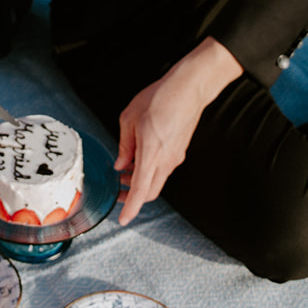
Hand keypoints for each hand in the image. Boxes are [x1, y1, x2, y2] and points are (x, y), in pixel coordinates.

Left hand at [114, 37, 242, 224]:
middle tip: (117, 191)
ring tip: (124, 172)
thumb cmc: (160, 98)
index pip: (139, 191)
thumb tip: (121, 165)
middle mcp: (166, 161)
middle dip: (132, 197)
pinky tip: (139, 159)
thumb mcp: (129, 119)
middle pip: (149, 191)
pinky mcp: (179, 151)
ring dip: (140, 183)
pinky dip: (149, 171)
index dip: (130, 208)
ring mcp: (175, 157)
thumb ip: (124, 146)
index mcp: (151, 154)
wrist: (189, 88)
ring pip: (156, 181)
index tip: (123, 219)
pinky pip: (163, 169)